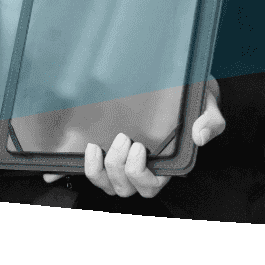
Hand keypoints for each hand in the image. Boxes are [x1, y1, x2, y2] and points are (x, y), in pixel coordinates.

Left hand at [45, 77, 224, 198]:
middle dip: (117, 169)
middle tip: (121, 139)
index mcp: (164, 161)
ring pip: (103, 182)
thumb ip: (210, 121)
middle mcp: (139, 163)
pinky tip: (54, 169)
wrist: (180, 78)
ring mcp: (119, 156)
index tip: (138, 149)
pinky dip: (66, 171)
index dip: (138, 175)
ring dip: (95, 171)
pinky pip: (82, 166)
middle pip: (123, 187)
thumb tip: (200, 136)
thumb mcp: (207, 104)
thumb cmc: (193, 96)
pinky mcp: (102, 145)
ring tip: (95, 147)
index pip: (149, 184)